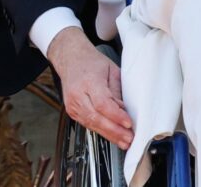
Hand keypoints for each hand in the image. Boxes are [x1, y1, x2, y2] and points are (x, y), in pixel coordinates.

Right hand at [47, 26, 133, 149]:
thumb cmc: (91, 62)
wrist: (71, 59)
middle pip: (96, 117)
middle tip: (129, 138)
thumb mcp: (111, 70)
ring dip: (109, 134)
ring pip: (92, 124)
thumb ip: (118, 91)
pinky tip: (112, 136)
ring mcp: (73, 104)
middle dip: (114, 130)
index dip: (116, 116)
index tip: (128, 123)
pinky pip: (88, 124)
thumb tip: (125, 110)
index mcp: (89, 81)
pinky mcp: (72, 111)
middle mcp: (78, 95)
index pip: (102, 103)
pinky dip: (101, 131)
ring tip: (124, 141)